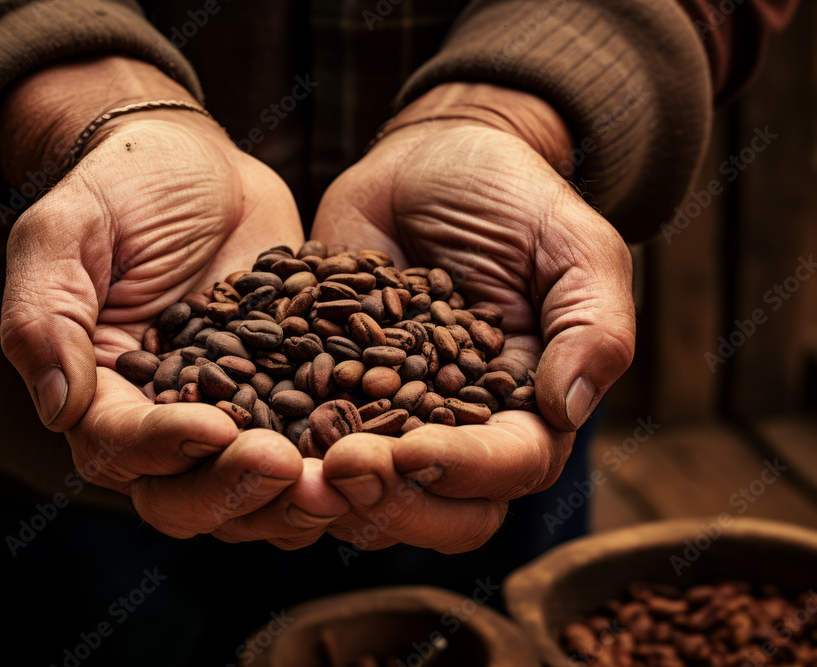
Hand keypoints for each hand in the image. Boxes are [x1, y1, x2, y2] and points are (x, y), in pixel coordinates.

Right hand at [0, 57, 345, 548]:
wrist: (197, 165)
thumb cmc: (122, 187)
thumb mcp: (66, 232)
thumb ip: (46, 316)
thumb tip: (58, 409)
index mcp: (99, 394)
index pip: (119, 445)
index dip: (163, 447)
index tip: (214, 428)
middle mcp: (161, 425)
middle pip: (183, 497)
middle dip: (233, 491)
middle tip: (284, 466)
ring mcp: (231, 420)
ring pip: (250, 497)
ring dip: (290, 502)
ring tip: (336, 481)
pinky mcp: (286, 403)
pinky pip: (308, 454)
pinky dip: (337, 466)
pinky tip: (377, 455)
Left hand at [311, 82, 635, 552]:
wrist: (430, 161)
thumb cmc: (512, 197)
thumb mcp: (572, 245)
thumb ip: (592, 324)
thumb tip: (568, 409)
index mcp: (527, 407)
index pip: (511, 466)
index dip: (466, 469)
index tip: (414, 450)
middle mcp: (459, 428)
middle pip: (440, 507)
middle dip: (393, 501)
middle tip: (341, 467)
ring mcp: (388, 416)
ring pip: (368, 492)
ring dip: (330, 491)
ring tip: (286, 465)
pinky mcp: (330, 391)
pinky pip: (307, 441)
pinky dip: (282, 450)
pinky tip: (245, 436)